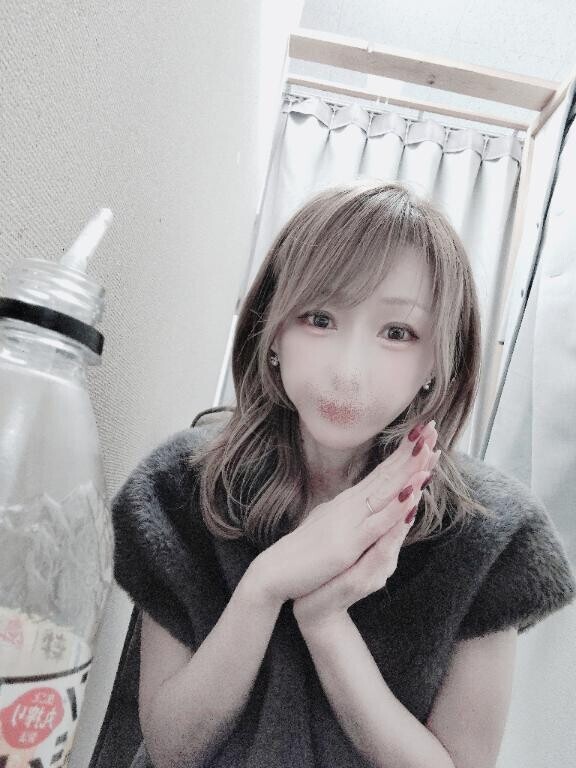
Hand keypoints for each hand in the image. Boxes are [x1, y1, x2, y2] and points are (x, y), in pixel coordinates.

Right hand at [253, 420, 439, 604]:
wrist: (273, 573)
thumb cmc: (300, 554)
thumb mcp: (328, 528)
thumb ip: (346, 516)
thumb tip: (359, 503)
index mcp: (347, 503)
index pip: (381, 474)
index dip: (402, 454)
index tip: (421, 435)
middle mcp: (350, 505)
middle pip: (387, 474)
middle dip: (411, 451)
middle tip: (432, 426)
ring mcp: (349, 521)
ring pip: (386, 490)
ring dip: (409, 468)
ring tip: (430, 447)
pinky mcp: (348, 542)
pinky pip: (378, 520)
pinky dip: (398, 503)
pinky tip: (415, 489)